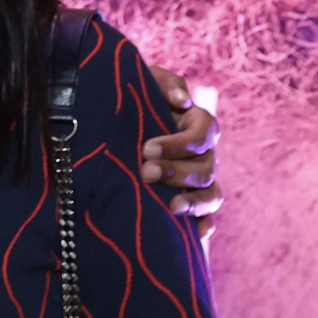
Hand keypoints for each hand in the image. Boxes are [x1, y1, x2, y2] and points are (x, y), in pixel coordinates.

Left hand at [142, 66, 221, 228]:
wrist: (106, 129)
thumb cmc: (128, 102)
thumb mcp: (142, 83)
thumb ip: (164, 83)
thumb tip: (183, 101)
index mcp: (196, 124)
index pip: (205, 133)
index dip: (181, 143)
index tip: (148, 148)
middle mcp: (203, 154)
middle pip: (206, 167)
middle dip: (177, 172)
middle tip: (145, 172)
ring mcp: (198, 181)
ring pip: (212, 194)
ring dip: (194, 200)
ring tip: (171, 206)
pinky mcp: (188, 202)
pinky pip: (207, 217)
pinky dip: (204, 224)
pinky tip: (197, 233)